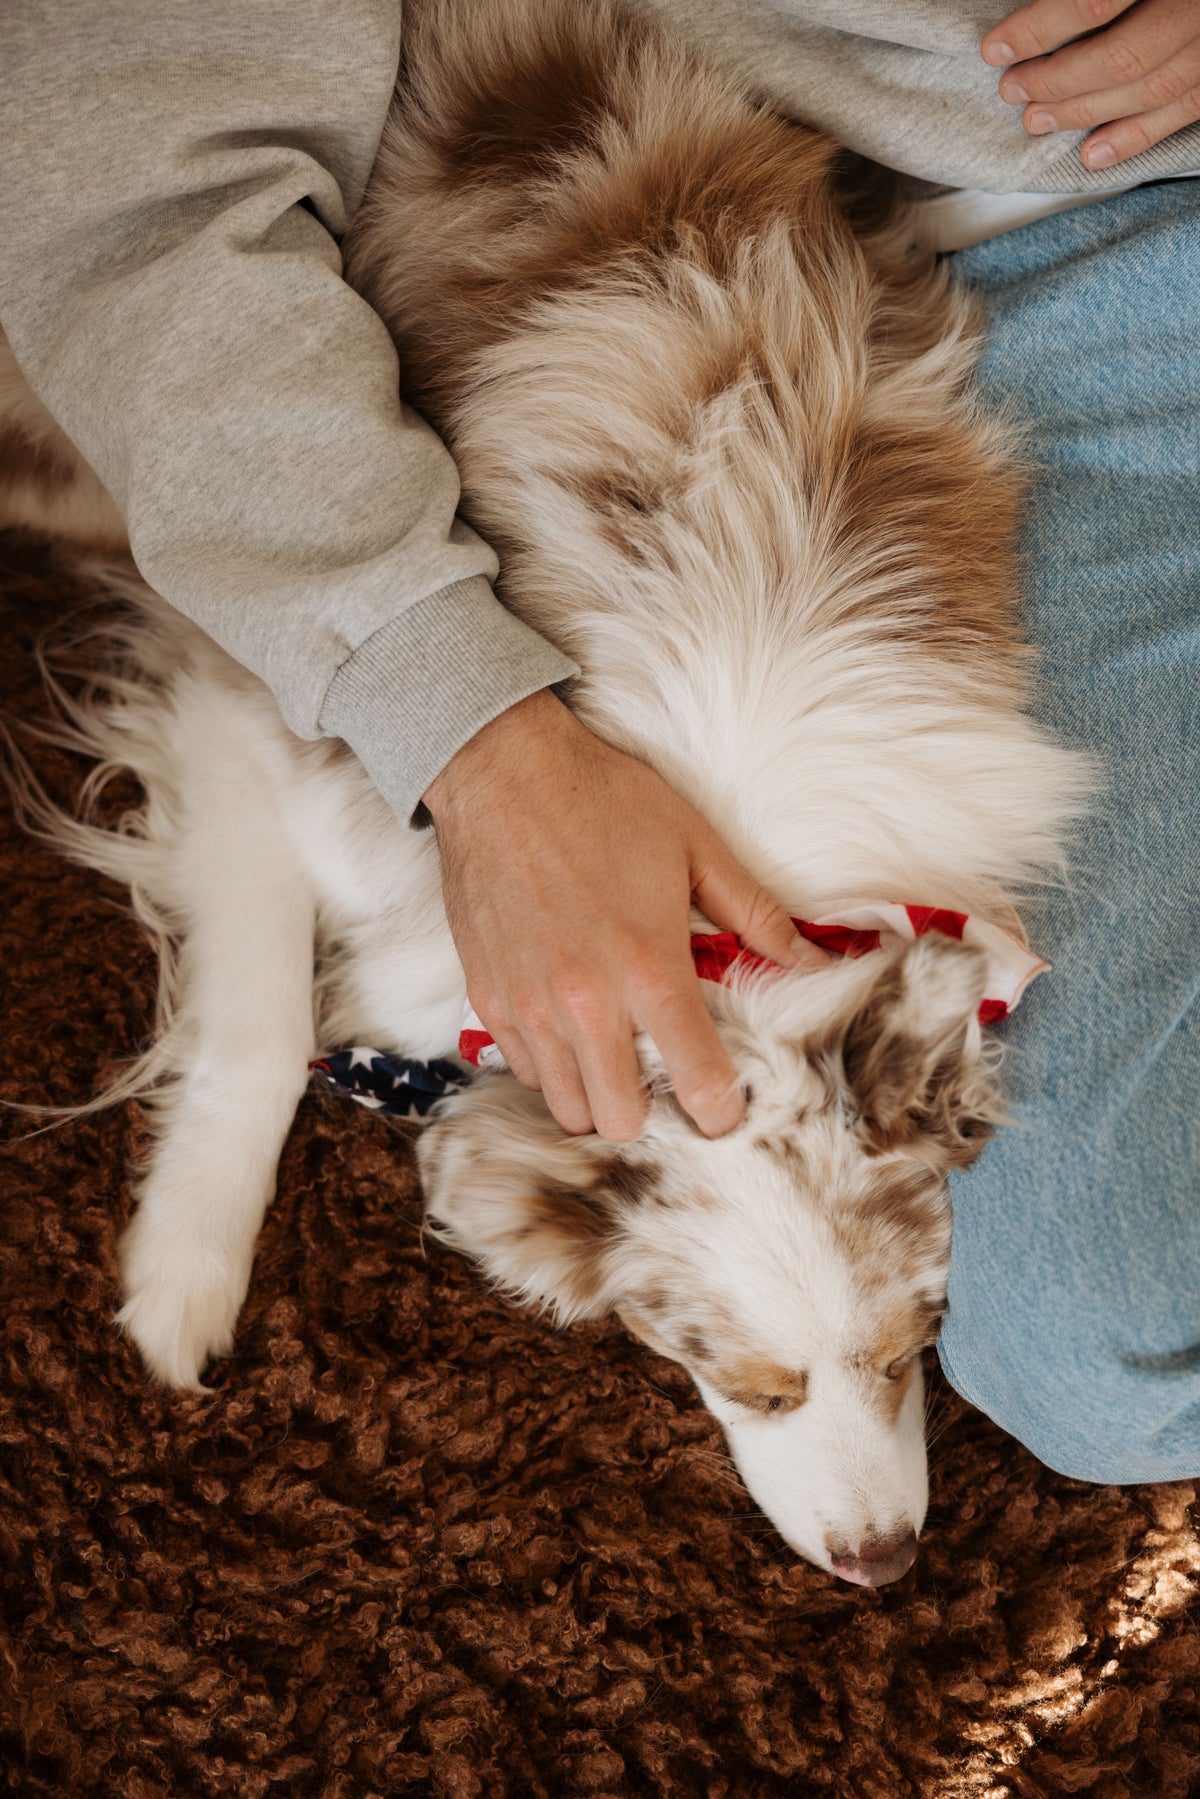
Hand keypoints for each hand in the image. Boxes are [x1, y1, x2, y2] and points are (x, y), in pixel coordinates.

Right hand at [424, 689, 825, 1141]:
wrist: (502, 770)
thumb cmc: (603, 801)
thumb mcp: (694, 846)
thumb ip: (755, 913)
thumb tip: (812, 959)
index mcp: (648, 966)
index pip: (698, 1083)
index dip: (722, 1112)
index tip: (727, 1108)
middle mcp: (584, 1000)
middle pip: (623, 1120)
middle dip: (652, 1112)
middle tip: (664, 1079)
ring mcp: (529, 1004)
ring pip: (568, 1107)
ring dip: (597, 1095)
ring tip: (615, 1057)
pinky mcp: (488, 996)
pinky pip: (525, 1070)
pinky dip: (552, 1067)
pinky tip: (570, 1029)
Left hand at [982, 0, 1199, 169]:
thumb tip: (1043, 10)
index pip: (1094, 1)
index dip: (1038, 29)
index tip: (997, 48)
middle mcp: (1197, 6)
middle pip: (1122, 55)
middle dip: (1057, 81)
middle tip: (1013, 89)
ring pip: (1150, 88)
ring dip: (1085, 112)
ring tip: (1037, 119)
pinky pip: (1185, 109)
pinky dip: (1135, 136)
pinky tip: (1093, 151)